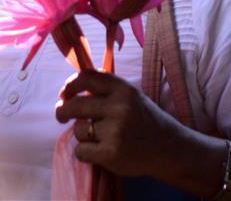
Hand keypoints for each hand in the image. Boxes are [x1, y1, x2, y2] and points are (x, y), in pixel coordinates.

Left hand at [55, 69, 183, 178]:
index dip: (70, 85)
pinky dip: (84, 153)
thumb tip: (72, 87)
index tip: (66, 93)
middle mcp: (119, 107)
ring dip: (82, 135)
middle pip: (75, 104)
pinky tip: (97, 152)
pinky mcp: (111, 153)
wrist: (168, 148)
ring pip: (78, 130)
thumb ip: (106, 89)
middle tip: (62, 115)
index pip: (86, 77)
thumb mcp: (131, 96)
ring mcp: (115, 131)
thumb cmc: (145, 120)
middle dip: (63, 110)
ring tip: (98, 138)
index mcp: (123, 89)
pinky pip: (81, 151)